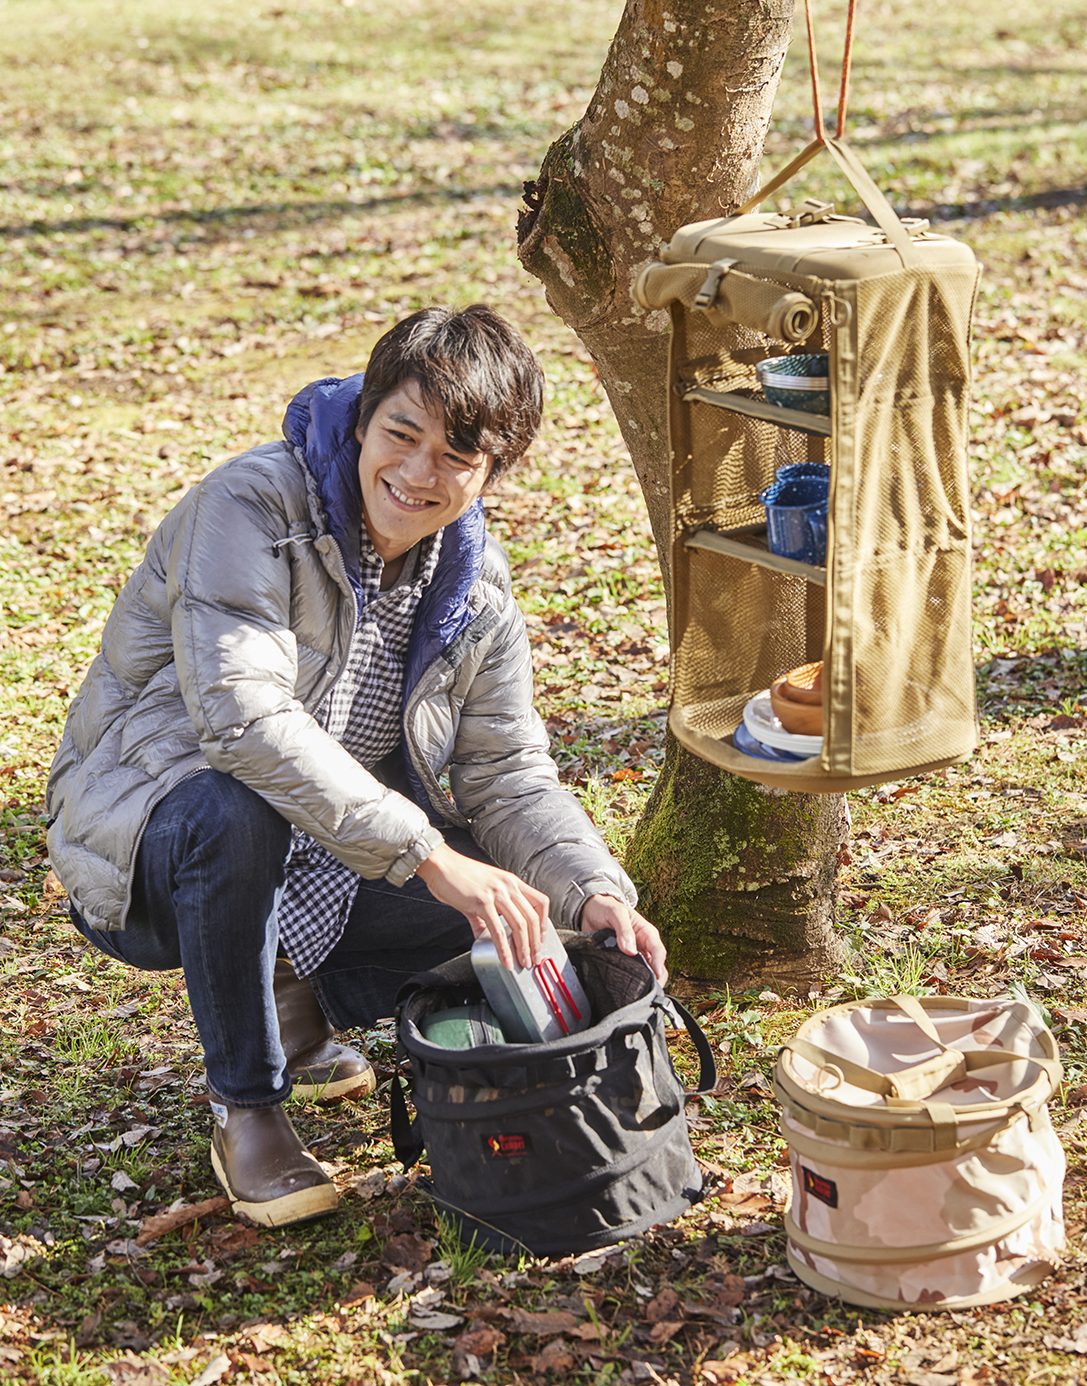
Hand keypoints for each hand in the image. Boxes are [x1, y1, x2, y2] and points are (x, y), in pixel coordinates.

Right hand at [416, 843, 548, 969]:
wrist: (440, 864)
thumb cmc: (458, 875)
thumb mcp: (482, 891)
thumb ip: (486, 914)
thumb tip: (485, 935)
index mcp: (511, 881)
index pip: (540, 902)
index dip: (544, 924)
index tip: (540, 939)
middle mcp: (508, 886)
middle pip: (533, 918)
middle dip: (536, 942)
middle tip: (534, 958)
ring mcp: (496, 893)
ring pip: (520, 925)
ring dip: (524, 948)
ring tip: (523, 962)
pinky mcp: (482, 902)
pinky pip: (497, 931)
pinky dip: (504, 949)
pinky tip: (505, 960)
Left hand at [580, 894, 667, 985]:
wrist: (590, 910)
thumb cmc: (606, 908)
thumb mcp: (615, 913)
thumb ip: (623, 930)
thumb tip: (631, 951)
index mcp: (647, 933)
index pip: (658, 951)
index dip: (658, 966)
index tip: (654, 978)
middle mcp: (643, 946)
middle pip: (656, 967)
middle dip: (653, 980)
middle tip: (643, 993)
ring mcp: (633, 955)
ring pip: (645, 974)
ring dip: (641, 983)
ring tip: (632, 994)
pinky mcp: (622, 962)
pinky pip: (629, 974)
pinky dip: (628, 982)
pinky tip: (621, 990)